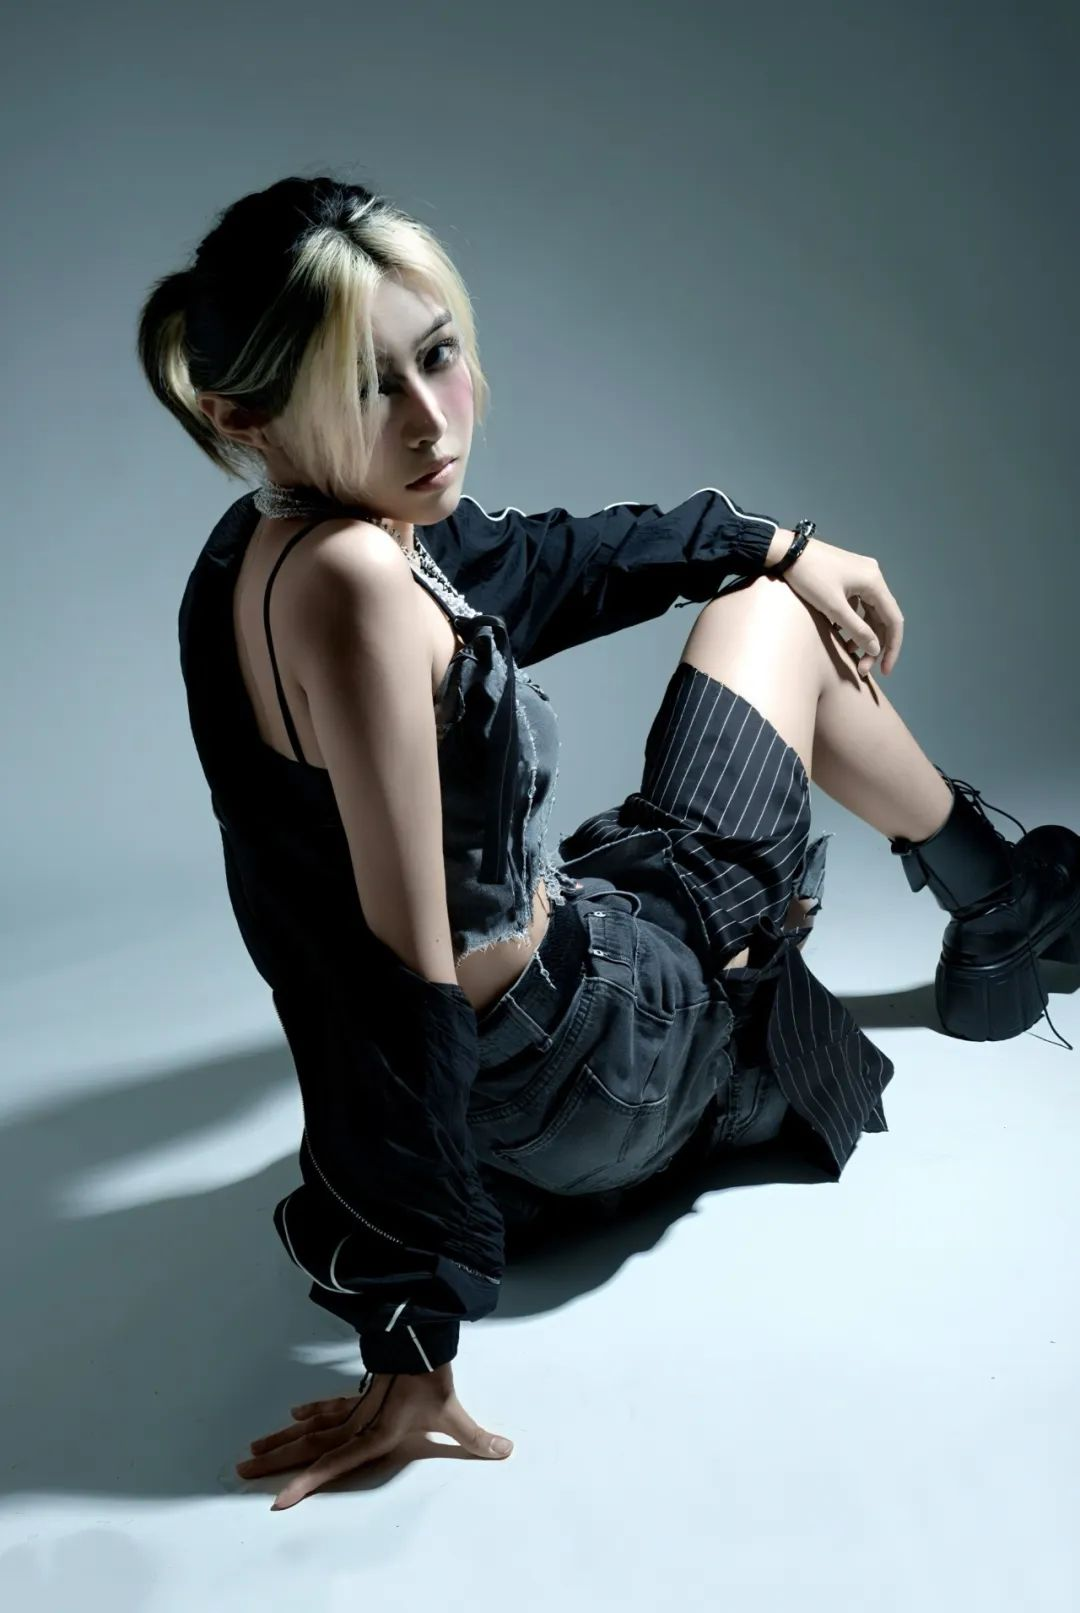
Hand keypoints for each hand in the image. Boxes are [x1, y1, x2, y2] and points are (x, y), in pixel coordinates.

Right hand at [235, 1361, 513, 1509]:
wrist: (421, 1332)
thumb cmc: (433, 1374)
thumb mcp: (453, 1411)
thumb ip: (474, 1436)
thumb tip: (505, 1452)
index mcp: (376, 1432)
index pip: (335, 1462)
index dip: (307, 1482)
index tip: (277, 1499)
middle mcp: (359, 1421)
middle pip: (312, 1445)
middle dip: (278, 1461)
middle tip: (244, 1470)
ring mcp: (357, 1404)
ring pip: (312, 1426)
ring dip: (284, 1439)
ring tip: (254, 1450)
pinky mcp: (362, 1390)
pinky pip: (329, 1406)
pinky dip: (311, 1411)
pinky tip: (295, 1415)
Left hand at [775, 534, 903, 677]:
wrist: (786, 551)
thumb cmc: (809, 578)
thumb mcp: (833, 608)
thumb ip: (857, 630)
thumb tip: (875, 649)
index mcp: (874, 582)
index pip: (893, 620)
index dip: (891, 648)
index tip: (884, 670)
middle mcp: (873, 577)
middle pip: (882, 618)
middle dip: (874, 645)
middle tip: (861, 669)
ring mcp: (862, 575)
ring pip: (870, 612)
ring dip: (862, 634)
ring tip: (848, 653)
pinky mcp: (849, 577)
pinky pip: (858, 604)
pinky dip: (853, 622)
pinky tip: (840, 634)